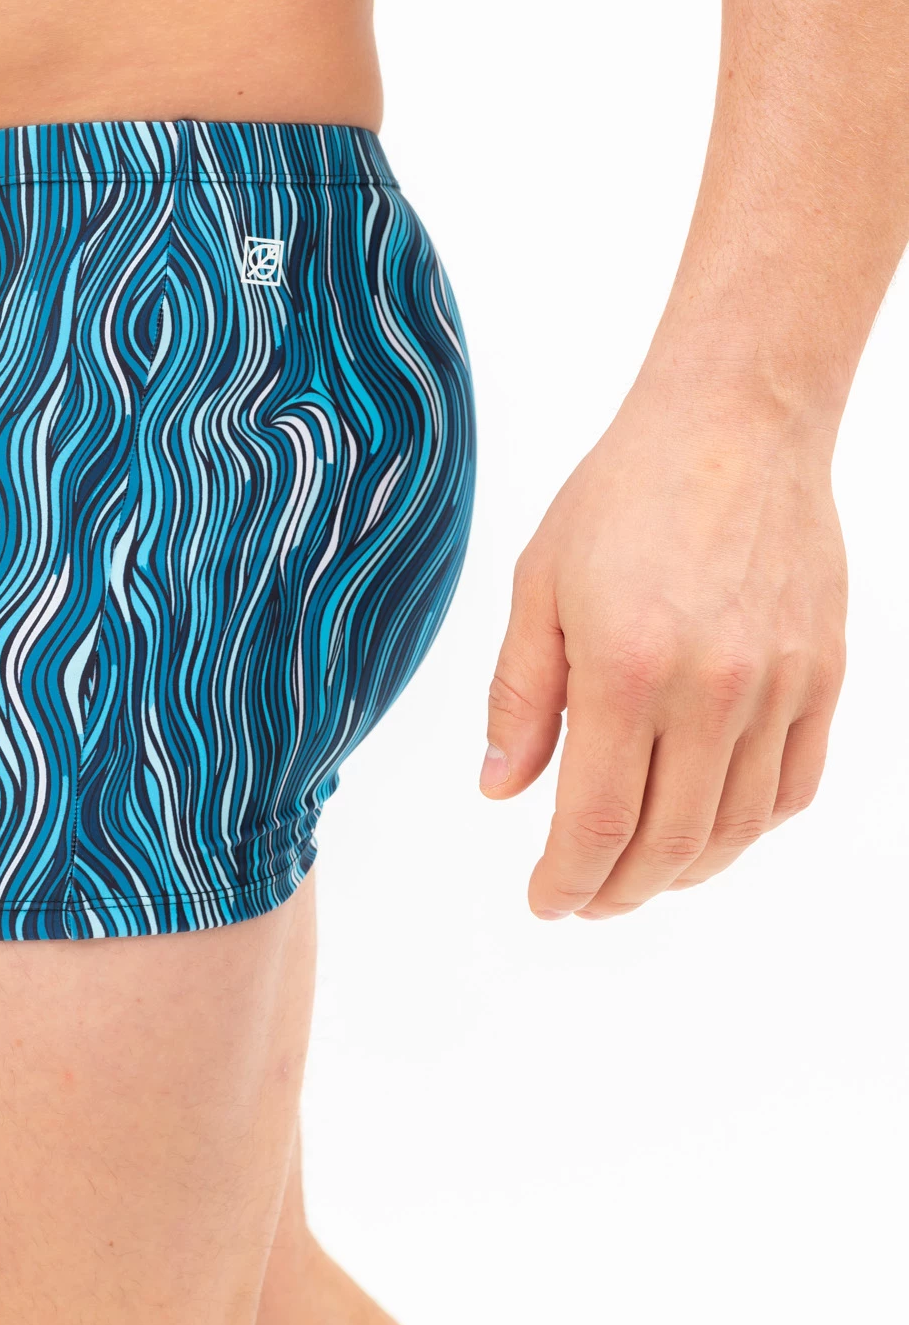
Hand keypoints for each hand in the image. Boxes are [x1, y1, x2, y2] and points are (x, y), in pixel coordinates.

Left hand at [479, 388, 846, 919]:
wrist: (734, 425)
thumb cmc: (625, 495)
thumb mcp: (538, 586)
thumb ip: (520, 696)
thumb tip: (502, 788)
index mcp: (626, 670)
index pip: (597, 821)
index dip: (568, 878)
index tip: (547, 899)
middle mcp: (710, 690)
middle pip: (668, 843)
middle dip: (618, 890)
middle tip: (586, 897)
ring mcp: (777, 686)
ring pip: (734, 828)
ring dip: (683, 871)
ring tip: (641, 874)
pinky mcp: (821, 674)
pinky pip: (792, 786)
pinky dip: (748, 829)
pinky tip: (709, 828)